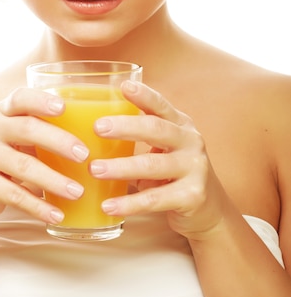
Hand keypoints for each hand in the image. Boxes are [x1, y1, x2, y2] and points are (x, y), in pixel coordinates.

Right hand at [0, 87, 89, 223]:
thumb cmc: (12, 152)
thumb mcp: (23, 135)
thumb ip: (48, 127)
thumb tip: (103, 132)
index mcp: (5, 110)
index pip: (20, 98)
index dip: (40, 101)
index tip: (63, 107)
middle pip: (26, 129)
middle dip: (58, 141)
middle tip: (84, 155)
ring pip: (22, 166)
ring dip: (54, 180)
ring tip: (78, 192)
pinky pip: (13, 195)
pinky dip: (38, 207)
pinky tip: (57, 214)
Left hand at [90, 80, 226, 239]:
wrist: (209, 209)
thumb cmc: (174, 172)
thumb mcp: (163, 147)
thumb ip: (139, 135)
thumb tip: (88, 126)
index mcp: (180, 124)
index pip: (160, 105)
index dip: (143, 95)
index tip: (123, 86)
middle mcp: (190, 141)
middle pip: (156, 129)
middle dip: (125, 127)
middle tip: (97, 127)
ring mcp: (194, 168)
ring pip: (152, 165)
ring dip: (121, 167)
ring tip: (94, 169)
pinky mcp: (192, 196)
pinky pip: (155, 199)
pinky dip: (129, 203)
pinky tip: (108, 205)